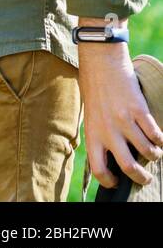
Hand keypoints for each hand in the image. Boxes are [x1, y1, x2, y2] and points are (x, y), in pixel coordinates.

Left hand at [78, 39, 162, 188]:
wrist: (101, 64)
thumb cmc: (94, 90)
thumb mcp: (91, 116)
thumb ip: (101, 135)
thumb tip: (113, 157)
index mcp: (92, 134)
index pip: (98, 168)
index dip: (108, 181)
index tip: (116, 183)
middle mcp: (107, 131)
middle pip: (128, 167)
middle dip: (140, 178)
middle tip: (145, 179)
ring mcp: (123, 121)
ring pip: (147, 152)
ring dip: (154, 155)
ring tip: (154, 152)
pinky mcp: (138, 110)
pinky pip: (156, 134)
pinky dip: (160, 139)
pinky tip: (158, 137)